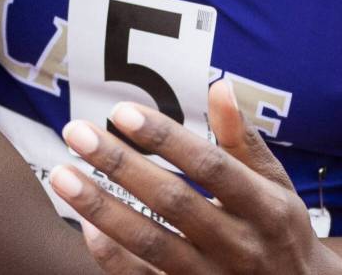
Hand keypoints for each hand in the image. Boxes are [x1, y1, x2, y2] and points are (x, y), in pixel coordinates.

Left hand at [50, 82, 341, 274]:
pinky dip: (112, 257)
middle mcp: (240, 246)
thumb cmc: (279, 229)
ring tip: (62, 176)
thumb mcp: (276, 184)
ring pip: (150, 244)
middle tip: (76, 132)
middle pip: (173, 202)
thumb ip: (243, 139)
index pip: (209, 166)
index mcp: (265, 208)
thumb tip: (219, 85)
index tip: (121, 110)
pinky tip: (85, 226)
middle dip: (121, 165)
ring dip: (102, 210)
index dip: (166, 138)